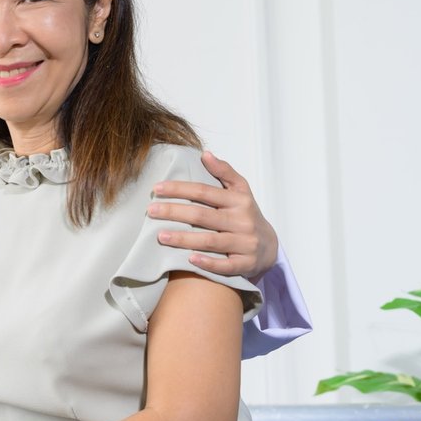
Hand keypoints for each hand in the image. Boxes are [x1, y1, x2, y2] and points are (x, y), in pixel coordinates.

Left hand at [148, 151, 278, 280]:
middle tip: (151, 211)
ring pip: (211, 241)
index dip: (180, 189)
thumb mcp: (241, 191)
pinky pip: (225, 265)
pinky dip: (208, 262)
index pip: (204, 191)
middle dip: (175, 212)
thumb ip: (224, 172)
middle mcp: (242, 221)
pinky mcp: (245, 263)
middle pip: (203, 215)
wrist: (269, 246)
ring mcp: (245, 243)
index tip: (157, 188)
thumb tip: (205, 154)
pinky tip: (189, 259)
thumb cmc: (246, 214)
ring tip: (160, 235)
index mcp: (239, 200)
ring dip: (184, 238)